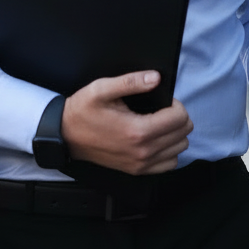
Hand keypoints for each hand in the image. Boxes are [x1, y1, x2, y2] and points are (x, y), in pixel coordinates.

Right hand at [62, 70, 193, 174]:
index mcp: (138, 131)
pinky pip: (169, 164)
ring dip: (175, 134)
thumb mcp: (102, 89)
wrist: (65, 135)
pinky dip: (169, 151)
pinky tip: (158, 139)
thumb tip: (156, 78)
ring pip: (179, 148)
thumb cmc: (82, 111)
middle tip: (162, 110)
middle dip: (178, 117)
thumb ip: (131, 82)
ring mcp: (140, 164)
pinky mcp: (137, 170)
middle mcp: (142, 151)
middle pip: (183, 133)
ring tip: (160, 123)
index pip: (180, 118)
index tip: (163, 101)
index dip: (176, 105)